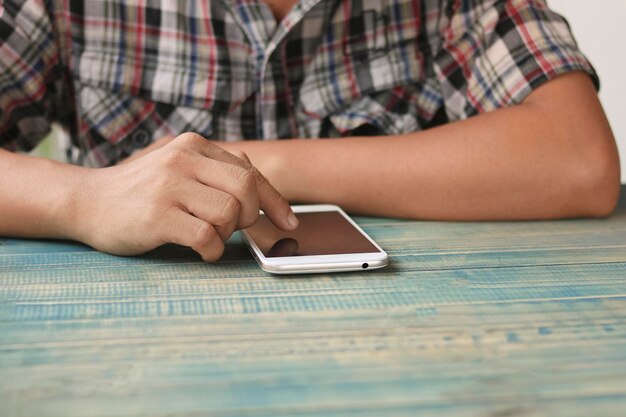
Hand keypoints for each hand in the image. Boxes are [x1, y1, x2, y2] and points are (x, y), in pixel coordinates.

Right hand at [73, 133, 297, 260]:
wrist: (88, 202)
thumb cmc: (142, 191)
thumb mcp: (178, 168)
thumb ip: (215, 171)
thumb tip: (260, 184)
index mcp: (194, 145)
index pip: (250, 172)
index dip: (275, 202)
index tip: (289, 223)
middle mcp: (183, 159)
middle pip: (246, 189)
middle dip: (250, 216)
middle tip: (233, 228)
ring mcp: (169, 186)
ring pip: (229, 213)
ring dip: (226, 234)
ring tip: (207, 236)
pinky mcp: (157, 215)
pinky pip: (207, 237)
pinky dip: (212, 250)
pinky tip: (199, 250)